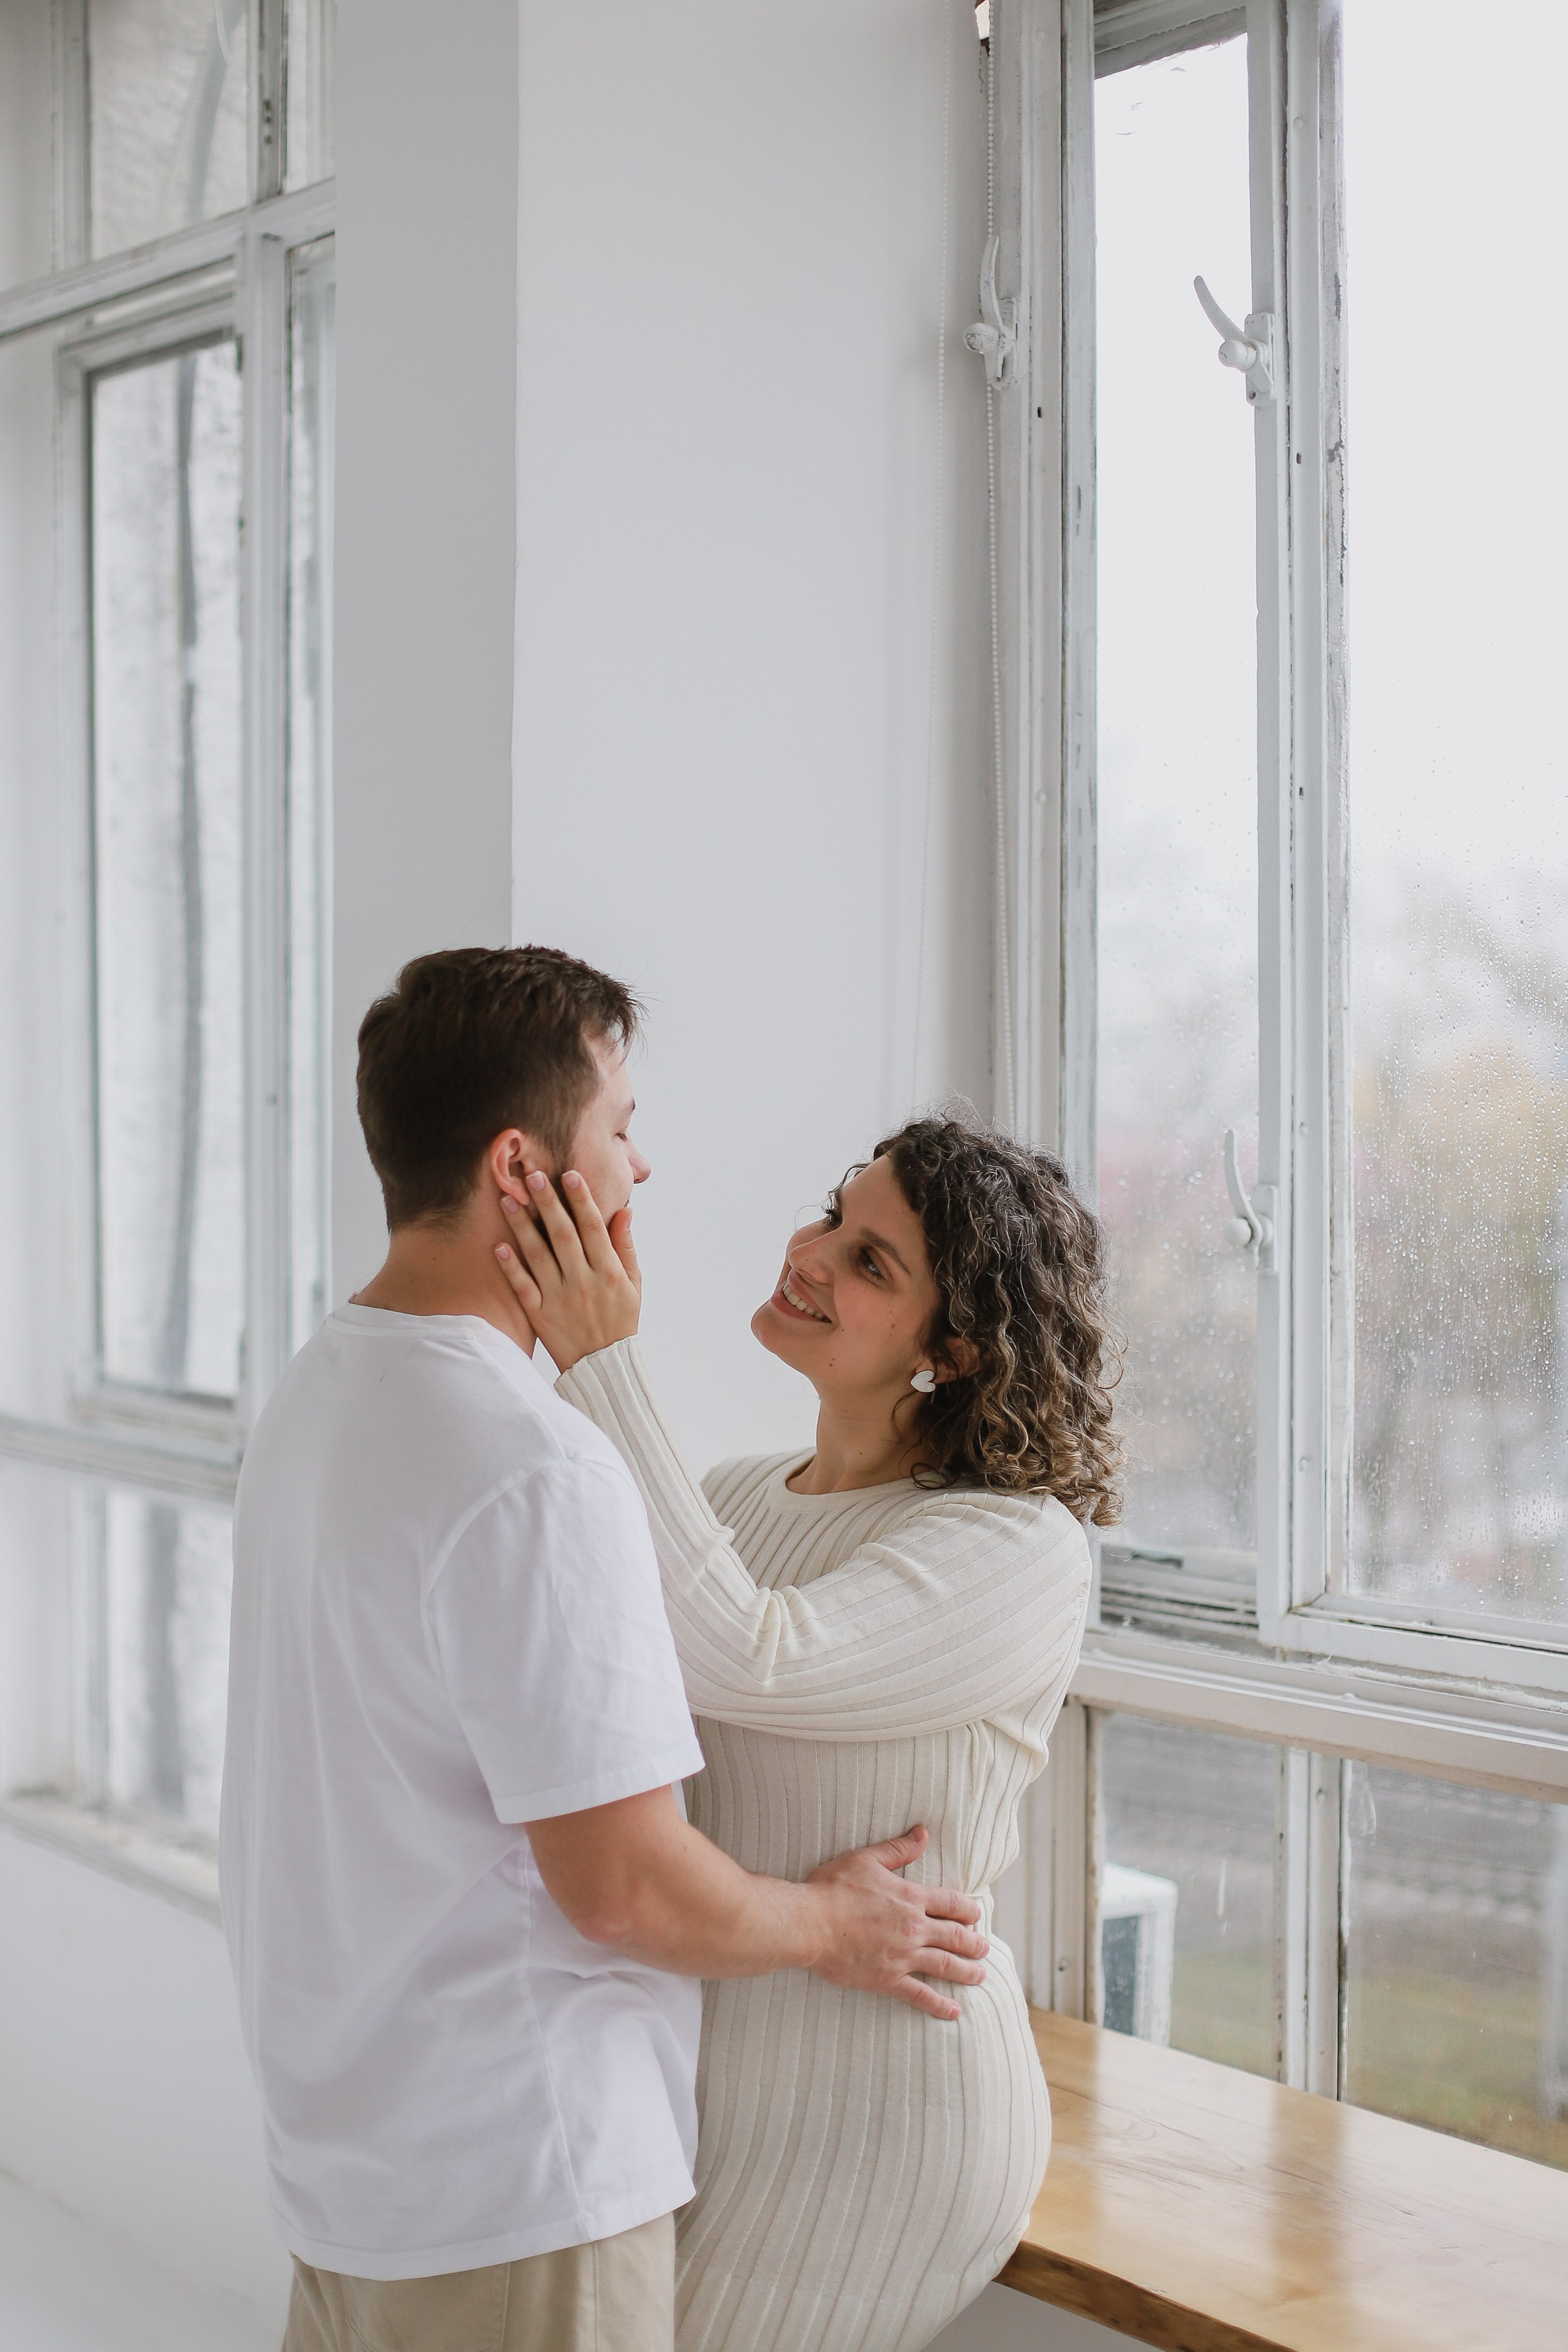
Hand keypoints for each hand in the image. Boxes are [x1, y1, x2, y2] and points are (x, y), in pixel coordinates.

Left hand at [496, 1168, 640, 1373]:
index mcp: (608, 1272)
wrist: (603, 1366)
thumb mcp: (633, 1284)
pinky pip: (523, 1288)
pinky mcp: (540, 1315)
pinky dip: (511, 1267)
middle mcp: (583, 1282)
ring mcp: (559, 1299)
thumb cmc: (620, 1320)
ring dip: (523, 1227)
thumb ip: (625, 1246)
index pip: (593, 1229)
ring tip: (508, 1200)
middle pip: (563, 1235)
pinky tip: (498, 1245)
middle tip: (533, 1176)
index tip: (570, 1175)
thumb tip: (624, 1210)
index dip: (582, 1200)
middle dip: (548, 1203)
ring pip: (538, 1256)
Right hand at [803, 1825, 987, 2021]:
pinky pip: (921, 1995)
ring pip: (946, 1966)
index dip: (968, 1910)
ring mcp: (903, 1956)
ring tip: (980, 1976)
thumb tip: (923, 1833)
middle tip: (984, 1948)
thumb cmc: (832, 1888)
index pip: (951, 1903)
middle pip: (956, 1936)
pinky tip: (954, 2012)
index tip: (976, 1916)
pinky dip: (940, 2005)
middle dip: (974, 1943)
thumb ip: (898, 1849)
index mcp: (911, 1897)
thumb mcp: (866, 1859)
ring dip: (967, 1972)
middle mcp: (914, 1928)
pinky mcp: (889, 1980)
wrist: (809, 1924)